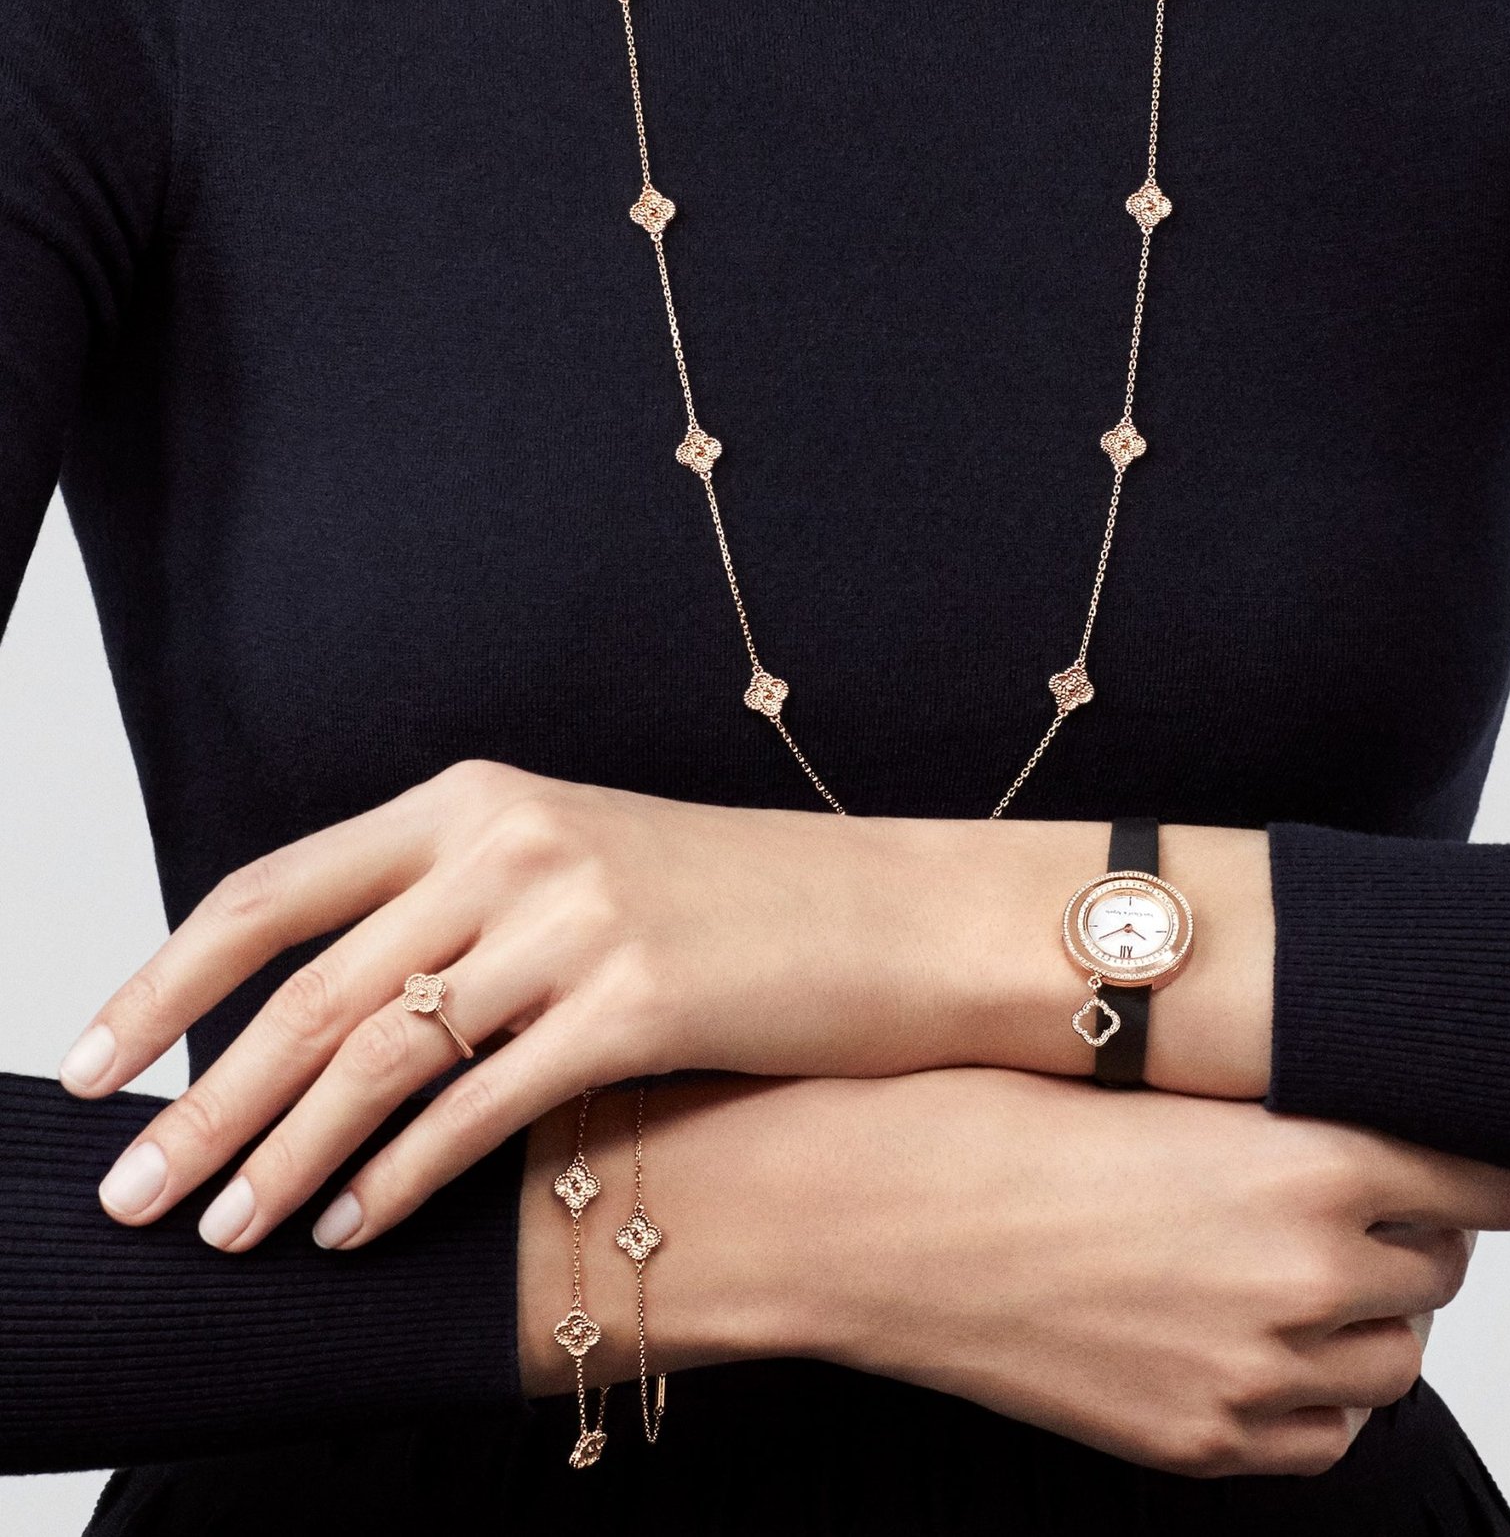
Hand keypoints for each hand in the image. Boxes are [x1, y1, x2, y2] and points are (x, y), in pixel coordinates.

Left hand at [60, 759, 1269, 1252]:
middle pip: (309, 983)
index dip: (167, 976)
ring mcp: (577, 916)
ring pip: (381, 1051)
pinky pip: (483, 1107)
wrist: (895, 911)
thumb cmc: (729, 902)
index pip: (277, 886)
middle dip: (202, 1096)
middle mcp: (513, 839)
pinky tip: (356, 1231)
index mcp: (478, 797)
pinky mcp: (640, 999)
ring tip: (224, 1231)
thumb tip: (314, 1018)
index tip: (95, 1058)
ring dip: (285, 1155)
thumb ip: (449, 909)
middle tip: (130, 1190)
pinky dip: (403, 1180)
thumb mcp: (574, 866)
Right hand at [539, 1069, 1509, 1477]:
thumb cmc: (975, 1110)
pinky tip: (1254, 1322)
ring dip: (1372, 1296)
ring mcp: (1253, 1376)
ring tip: (1290, 1242)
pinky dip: (1317, 1381)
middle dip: (1410, 1210)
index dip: (1478, 1145)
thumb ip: (1277, 1092)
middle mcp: (1302, 1281)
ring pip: (1398, 1348)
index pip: (1483, 1169)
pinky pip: (1326, 1429)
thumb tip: (1354, 1093)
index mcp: (1303, 1164)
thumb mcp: (1147, 1066)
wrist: (858, 1217)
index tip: (1461, 1132)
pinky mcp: (1199, 1441)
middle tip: (1343, 1168)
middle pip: (1443, 1256)